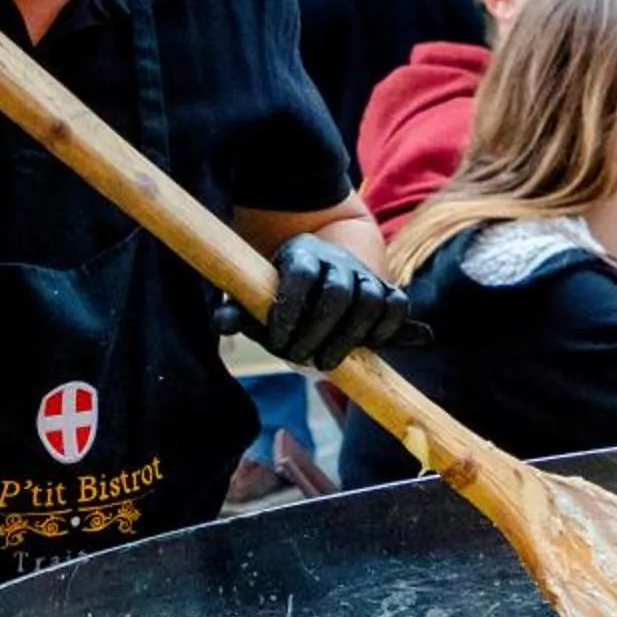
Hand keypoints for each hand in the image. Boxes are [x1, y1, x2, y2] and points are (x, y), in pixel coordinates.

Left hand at [251, 235, 412, 371]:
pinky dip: (388, 329)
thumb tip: (220, 326)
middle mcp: (337, 261)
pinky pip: (396, 306)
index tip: (277, 341)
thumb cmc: (281, 291)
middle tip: (300, 360)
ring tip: (327, 362)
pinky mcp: (386, 290)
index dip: (289, 308)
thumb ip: (238, 311)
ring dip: (351, 336)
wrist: (325, 263)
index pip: (300, 275)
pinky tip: (367, 348)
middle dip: (318, 331)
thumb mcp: (256, 296)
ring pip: (369, 299)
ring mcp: (365, 274)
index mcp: (301, 255)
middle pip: (336, 292)